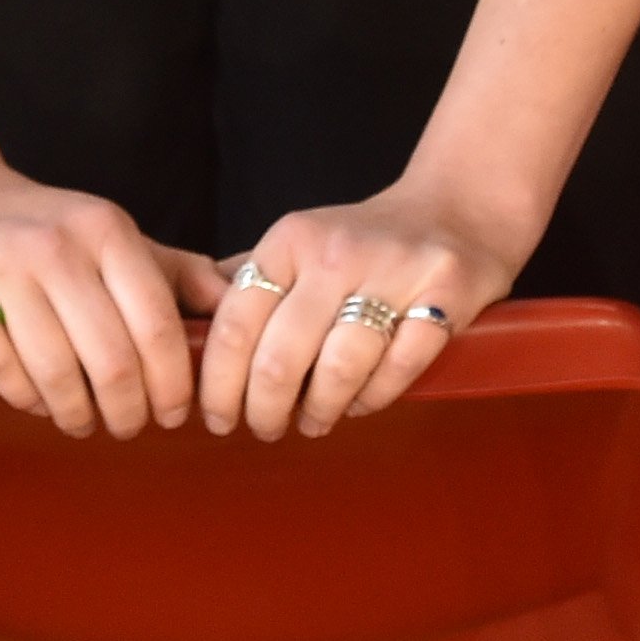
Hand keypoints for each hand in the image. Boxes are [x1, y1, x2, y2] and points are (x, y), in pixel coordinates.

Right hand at [0, 167, 224, 440]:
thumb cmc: (44, 229)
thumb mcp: (112, 237)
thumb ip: (174, 273)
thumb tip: (238, 306)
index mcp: (108, 232)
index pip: (158, 327)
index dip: (171, 385)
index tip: (172, 415)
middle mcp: (58, 244)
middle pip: (112, 360)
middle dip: (127, 411)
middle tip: (127, 427)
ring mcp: (1, 263)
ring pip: (56, 371)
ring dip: (76, 413)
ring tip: (82, 421)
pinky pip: (0, 367)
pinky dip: (25, 398)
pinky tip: (38, 400)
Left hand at [200, 178, 529, 439]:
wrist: (455, 212)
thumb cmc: (361, 243)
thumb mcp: (297, 244)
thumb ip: (245, 284)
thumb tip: (184, 334)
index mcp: (290, 240)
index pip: (235, 323)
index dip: (218, 383)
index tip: (216, 416)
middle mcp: (337, 252)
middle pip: (281, 356)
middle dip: (263, 410)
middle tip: (263, 428)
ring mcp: (395, 271)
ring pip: (339, 368)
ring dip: (319, 411)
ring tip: (312, 422)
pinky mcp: (445, 294)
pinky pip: (399, 368)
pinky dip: (373, 398)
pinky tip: (359, 403)